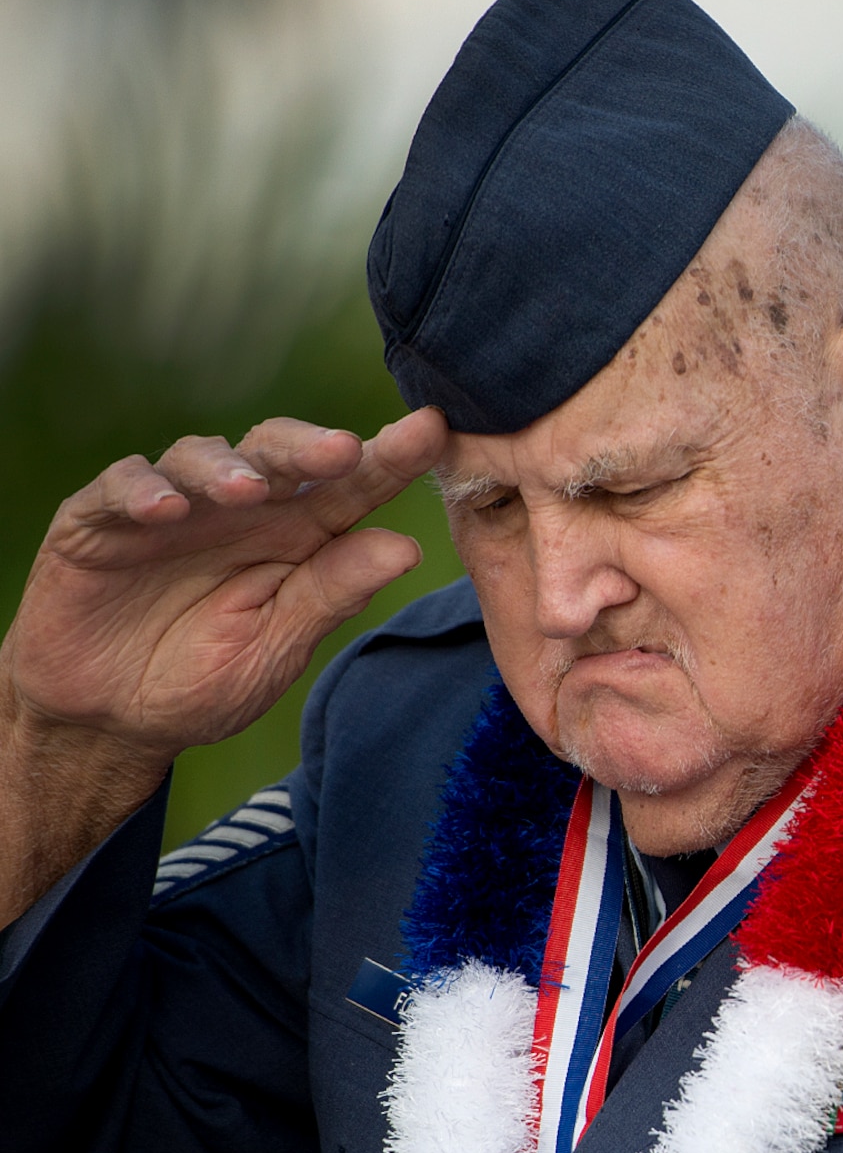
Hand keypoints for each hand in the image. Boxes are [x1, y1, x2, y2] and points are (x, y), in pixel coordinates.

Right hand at [0, 408, 446, 922]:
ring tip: (248, 491)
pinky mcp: (100, 519)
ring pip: (201, 456)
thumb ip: (332, 593)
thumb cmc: (204, 684)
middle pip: (278, 453)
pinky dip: (144, 490)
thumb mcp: (277, 648)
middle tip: (342, 449)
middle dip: (309, 445)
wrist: (114, 722)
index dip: (389, 457)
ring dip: (226, 468)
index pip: (348, 487)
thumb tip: (406, 548)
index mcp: (296, 537)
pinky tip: (166, 509)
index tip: (432, 430)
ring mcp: (171, 508)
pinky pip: (122, 486)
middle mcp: (238, 510)